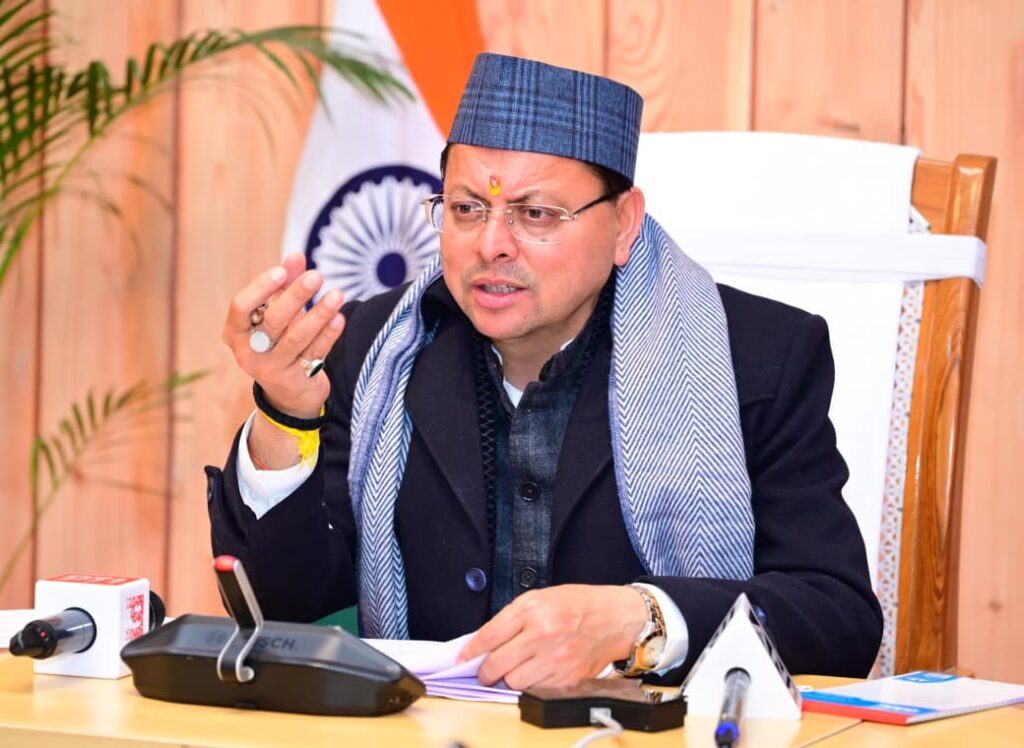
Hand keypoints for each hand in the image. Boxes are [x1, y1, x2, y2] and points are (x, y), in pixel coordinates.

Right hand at [223, 252, 345, 466]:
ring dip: (319, 314)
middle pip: (273, 320)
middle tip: (317, 276)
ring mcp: (271, 370)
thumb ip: (285, 284)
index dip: (261, 288)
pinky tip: (340, 318)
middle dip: (296, 296)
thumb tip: (296, 255)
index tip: (283, 272)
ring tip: (337, 294)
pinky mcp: (295, 381)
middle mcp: (248, 353)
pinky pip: (314, 353)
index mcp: (235, 333)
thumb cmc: (279, 342)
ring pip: (296, 338)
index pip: (241, 307)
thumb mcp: (278, 313)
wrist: (289, 394)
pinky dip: (328, 335)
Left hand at [457, 584, 647, 690]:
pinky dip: (530, 684)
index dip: (471, 651)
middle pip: (497, 664)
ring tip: (514, 669)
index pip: (490, 635)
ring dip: (509, 678)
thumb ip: (512, 618)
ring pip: (514, 682)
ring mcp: (556, 659)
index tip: (462, 658)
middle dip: (485, 671)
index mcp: (533, 609)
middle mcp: (543, 634)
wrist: (617, 618)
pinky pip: (536, 689)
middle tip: (485, 671)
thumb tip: (485, 641)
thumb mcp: (541, 597)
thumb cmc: (579, 604)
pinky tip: (535, 672)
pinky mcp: (567, 678)